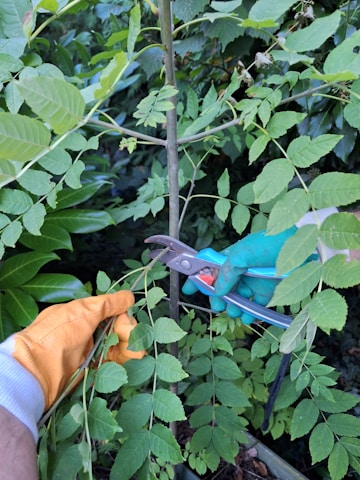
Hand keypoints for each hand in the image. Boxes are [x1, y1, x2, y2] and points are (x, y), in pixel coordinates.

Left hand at [3, 290, 144, 409]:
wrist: (39, 369)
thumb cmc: (58, 333)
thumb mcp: (84, 310)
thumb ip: (109, 303)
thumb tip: (128, 296)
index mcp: (82, 314)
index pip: (110, 311)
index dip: (122, 314)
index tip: (128, 318)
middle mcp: (86, 331)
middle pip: (116, 328)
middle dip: (128, 331)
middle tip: (132, 336)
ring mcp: (89, 350)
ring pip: (117, 345)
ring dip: (130, 346)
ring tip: (140, 351)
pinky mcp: (92, 369)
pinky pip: (113, 362)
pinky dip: (125, 359)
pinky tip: (137, 357)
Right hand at [183, 227, 296, 322]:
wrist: (305, 246)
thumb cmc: (271, 243)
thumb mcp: (244, 254)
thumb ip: (227, 273)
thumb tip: (217, 291)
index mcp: (231, 257)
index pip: (209, 268)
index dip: (198, 279)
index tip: (188, 290)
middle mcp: (241, 270)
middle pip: (222, 288)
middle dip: (217, 298)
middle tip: (218, 307)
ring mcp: (254, 280)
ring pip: (237, 299)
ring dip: (233, 308)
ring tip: (235, 312)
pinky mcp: (269, 290)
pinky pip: (256, 305)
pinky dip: (251, 313)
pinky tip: (249, 317)